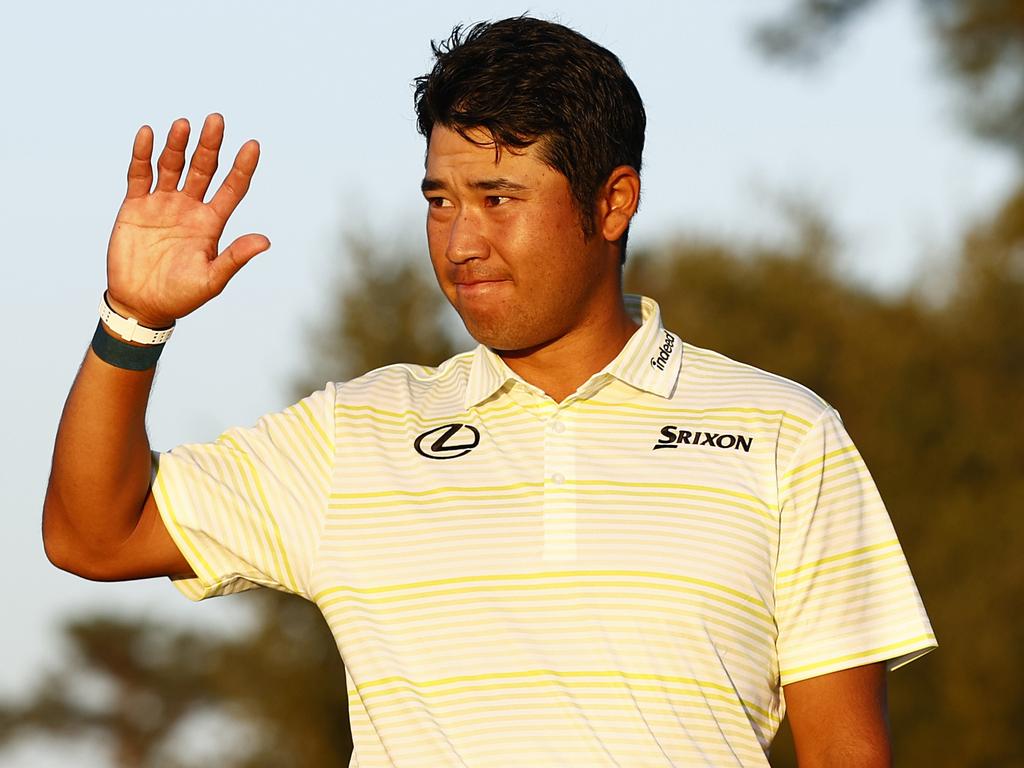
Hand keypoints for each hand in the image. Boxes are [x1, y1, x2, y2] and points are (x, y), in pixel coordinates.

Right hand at [105, 114, 269, 327]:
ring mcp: (163, 203)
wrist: (141, 304)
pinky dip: (142, 154)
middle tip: (217, 120)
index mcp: (212, 223)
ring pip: (172, 166)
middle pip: (203, 169)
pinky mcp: (136, 205)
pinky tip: (147, 134)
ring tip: (183, 124)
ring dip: (178, 145)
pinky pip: (139, 174)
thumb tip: (265, 241)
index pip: (232, 188)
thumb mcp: (212, 279)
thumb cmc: (181, 296)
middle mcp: (190, 207)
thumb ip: (235, 257)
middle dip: (210, 145)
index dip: (242, 167)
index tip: (253, 145)